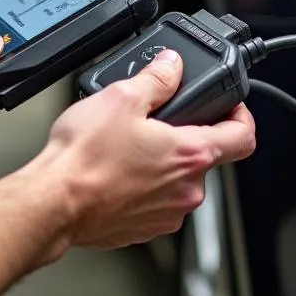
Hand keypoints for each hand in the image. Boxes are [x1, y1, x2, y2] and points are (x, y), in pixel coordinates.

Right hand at [42, 51, 255, 248]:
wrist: (52, 203)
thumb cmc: (84, 158)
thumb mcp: (122, 97)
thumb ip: (156, 78)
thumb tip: (171, 66)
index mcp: (191, 156)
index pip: (243, 137)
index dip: (241, 115)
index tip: (229, 105)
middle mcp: (186, 192)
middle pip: (204, 156)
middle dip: (184, 135)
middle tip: (155, 118)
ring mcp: (165, 215)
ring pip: (177, 179)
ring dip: (161, 161)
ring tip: (127, 144)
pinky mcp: (142, 230)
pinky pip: (154, 200)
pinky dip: (142, 184)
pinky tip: (115, 169)